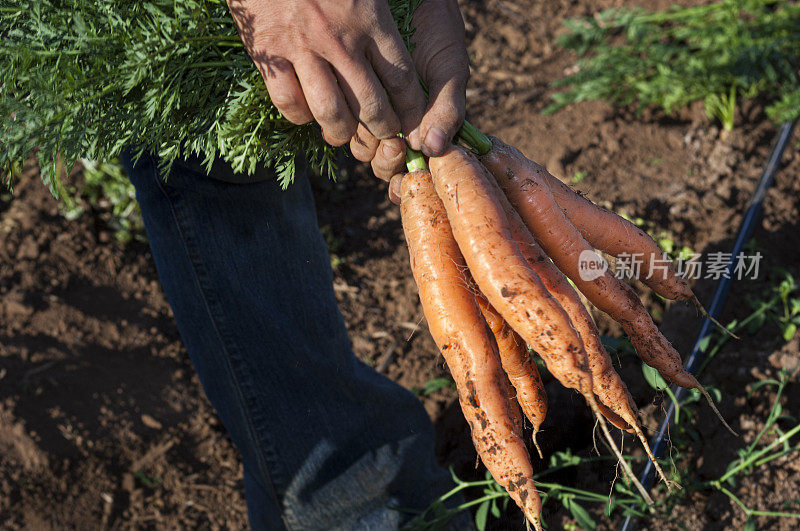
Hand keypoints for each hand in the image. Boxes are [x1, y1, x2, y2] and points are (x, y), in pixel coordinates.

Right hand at [227, 0, 468, 181]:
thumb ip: (381, 13)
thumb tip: (398, 46)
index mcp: (369, 18)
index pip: (401, 78)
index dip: (411, 108)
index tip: (414, 122)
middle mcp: (339, 39)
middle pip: (371, 104)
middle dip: (382, 128)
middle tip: (384, 135)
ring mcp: (302, 49)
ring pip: (331, 112)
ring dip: (342, 131)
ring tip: (345, 133)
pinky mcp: (269, 54)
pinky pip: (289, 102)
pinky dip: (300, 115)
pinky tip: (307, 112)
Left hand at [349, 0, 469, 186]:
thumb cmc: (435, 28)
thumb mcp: (448, 67)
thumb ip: (447, 107)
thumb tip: (432, 148)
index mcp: (421, 124)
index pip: (410, 166)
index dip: (405, 180)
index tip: (410, 173)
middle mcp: (393, 121)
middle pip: (381, 162)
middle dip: (387, 161)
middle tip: (394, 144)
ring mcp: (366, 106)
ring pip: (358, 144)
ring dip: (365, 143)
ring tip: (376, 124)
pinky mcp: (340, 87)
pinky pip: (335, 114)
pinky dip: (340, 118)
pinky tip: (348, 109)